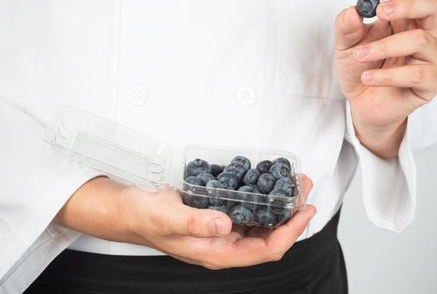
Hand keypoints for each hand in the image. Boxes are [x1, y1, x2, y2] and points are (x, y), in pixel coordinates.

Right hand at [121, 175, 315, 268]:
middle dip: (291, 215)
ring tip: (293, 184)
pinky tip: (267, 183)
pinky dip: (263, 198)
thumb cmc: (147, 217)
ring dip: (280, 205)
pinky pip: (248, 211)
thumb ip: (197, 222)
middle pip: (270, 235)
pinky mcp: (218, 218)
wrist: (130, 210)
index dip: (290, 232)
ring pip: (261, 223)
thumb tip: (226, 225)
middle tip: (304, 189)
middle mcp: (225, 245)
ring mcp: (223, 232)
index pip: (265, 249)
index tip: (305, 211)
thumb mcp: (170, 217)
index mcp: (218, 253)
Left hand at [334, 0, 436, 157]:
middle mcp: (422, 33)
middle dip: (407, 3)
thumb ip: (346, 28)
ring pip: (419, 40)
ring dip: (385, 46)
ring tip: (360, 56)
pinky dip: (387, 75)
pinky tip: (368, 78)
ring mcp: (430, 57)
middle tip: (380, 13)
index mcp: (404, 19)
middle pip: (432, 4)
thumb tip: (352, 11)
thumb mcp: (345, 46)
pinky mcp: (430, 83)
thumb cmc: (359, 70)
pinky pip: (415, 74)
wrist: (361, 104)